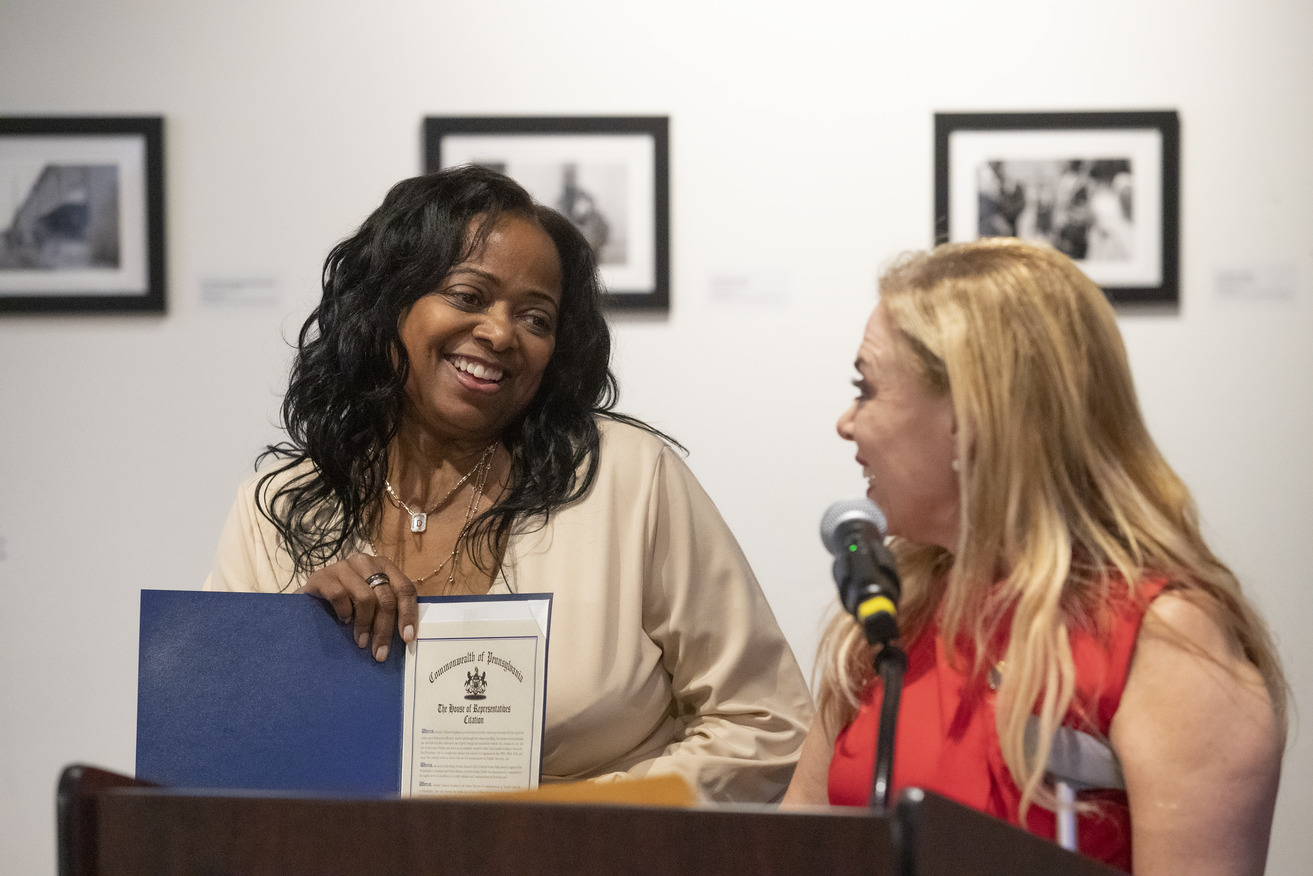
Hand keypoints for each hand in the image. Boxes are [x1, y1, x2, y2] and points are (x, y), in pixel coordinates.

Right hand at [298, 553, 417, 661]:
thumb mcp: (372, 603)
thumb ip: (388, 610)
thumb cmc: (347, 603)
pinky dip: (344, 612)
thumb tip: (407, 637)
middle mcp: (366, 562)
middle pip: (386, 598)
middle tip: (380, 652)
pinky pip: (339, 596)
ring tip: (361, 642)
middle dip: (384, 629)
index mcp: (385, 566)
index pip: (405, 589)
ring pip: (365, 598)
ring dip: (364, 625)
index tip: (407, 638)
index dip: (408, 615)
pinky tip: (344, 621)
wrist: (310, 600)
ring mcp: (344, 566)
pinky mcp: (323, 575)